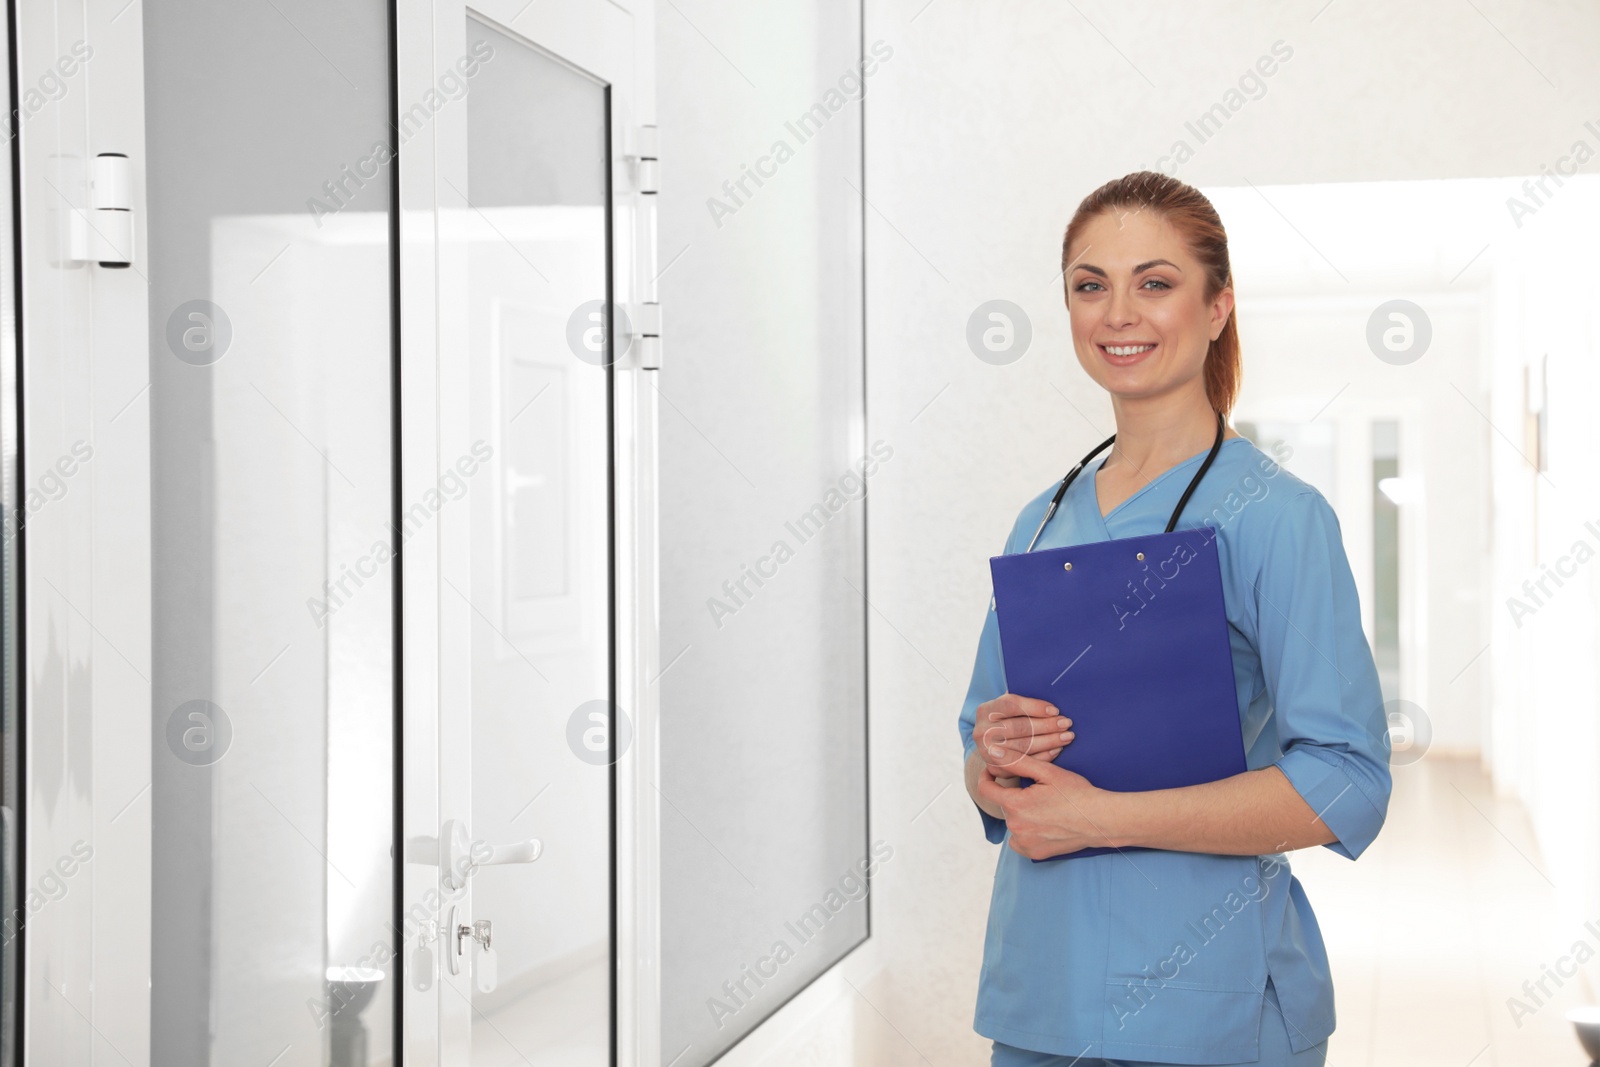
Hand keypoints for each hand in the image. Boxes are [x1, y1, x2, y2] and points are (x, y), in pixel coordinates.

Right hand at [974, 693, 1073, 777]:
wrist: (994, 745)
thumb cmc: (1008, 721)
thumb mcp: (1010, 707)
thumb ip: (1024, 702)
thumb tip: (1050, 701)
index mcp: (985, 710)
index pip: (1012, 705)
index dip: (1035, 707)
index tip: (1055, 710)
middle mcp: (982, 731)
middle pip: (1018, 727)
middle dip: (1046, 725)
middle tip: (1066, 723)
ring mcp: (987, 752)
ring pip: (1023, 746)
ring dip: (1049, 741)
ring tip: (1067, 736)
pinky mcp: (996, 768)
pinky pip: (1024, 763)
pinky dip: (1044, 756)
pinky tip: (1057, 749)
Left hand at [976, 751, 1115, 859]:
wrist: (1099, 820)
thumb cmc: (1076, 793)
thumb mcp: (1047, 772)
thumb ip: (1015, 761)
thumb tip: (991, 753)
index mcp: (1015, 804)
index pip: (986, 789)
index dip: (988, 776)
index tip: (994, 771)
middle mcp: (1015, 827)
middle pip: (1004, 805)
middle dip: (1014, 795)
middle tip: (1037, 790)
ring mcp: (1024, 842)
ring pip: (1012, 823)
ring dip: (1020, 814)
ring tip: (1043, 807)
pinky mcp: (1034, 853)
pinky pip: (1019, 841)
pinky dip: (1025, 832)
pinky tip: (1042, 824)